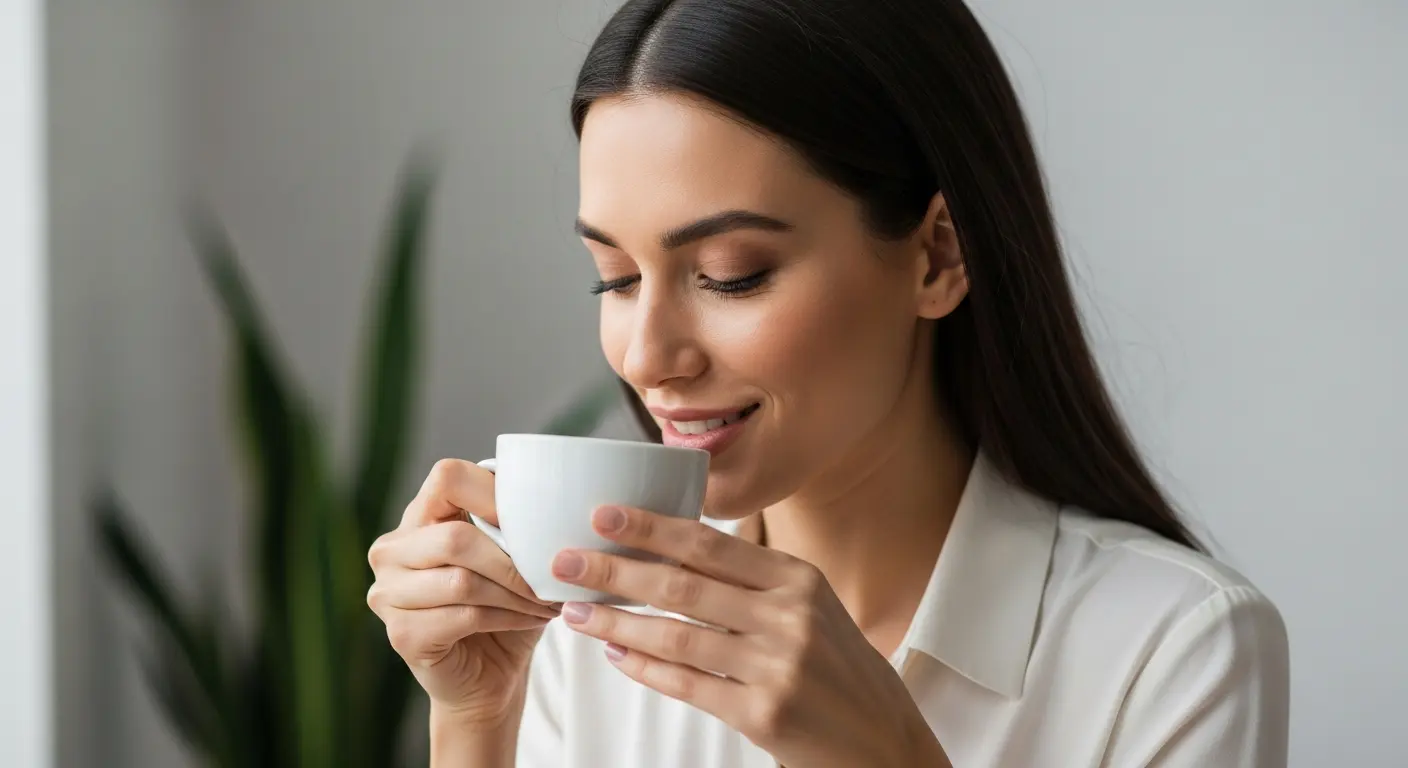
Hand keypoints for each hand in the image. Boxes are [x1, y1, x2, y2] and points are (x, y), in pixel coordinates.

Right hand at [367, 459, 561, 726]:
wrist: (488, 676)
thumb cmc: (504, 605)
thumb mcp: (514, 556)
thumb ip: (518, 524)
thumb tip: (557, 504)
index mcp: (418, 516)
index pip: (447, 477)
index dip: (494, 494)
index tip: (536, 521)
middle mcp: (392, 549)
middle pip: (455, 537)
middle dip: (513, 561)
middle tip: (552, 577)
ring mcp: (388, 593)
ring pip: (462, 581)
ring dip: (516, 593)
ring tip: (547, 600)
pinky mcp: (402, 633)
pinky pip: (464, 616)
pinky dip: (508, 617)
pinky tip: (530, 620)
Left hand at [550, 506, 948, 766]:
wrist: (883, 742)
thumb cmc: (838, 671)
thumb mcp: (811, 608)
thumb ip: (753, 581)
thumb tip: (671, 550)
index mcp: (798, 579)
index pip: (710, 543)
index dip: (651, 526)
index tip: (602, 513)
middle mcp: (789, 616)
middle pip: (683, 584)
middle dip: (615, 569)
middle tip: (565, 559)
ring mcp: (776, 666)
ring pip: (676, 634)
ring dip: (617, 621)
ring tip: (575, 611)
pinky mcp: (763, 713)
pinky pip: (687, 684)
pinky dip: (645, 668)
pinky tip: (616, 654)